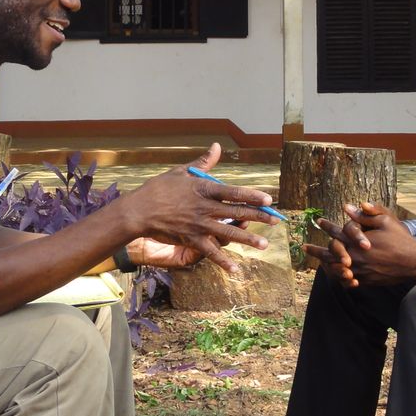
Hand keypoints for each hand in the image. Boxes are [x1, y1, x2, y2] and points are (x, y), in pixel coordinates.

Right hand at [110, 143, 272, 274]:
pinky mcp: (191, 239)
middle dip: (258, 217)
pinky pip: (210, 251)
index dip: (252, 196)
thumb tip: (217, 147)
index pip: (233, 192)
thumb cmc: (159, 189)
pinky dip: (223, 261)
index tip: (268, 199)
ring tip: (264, 244)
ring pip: (228, 233)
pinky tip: (235, 269)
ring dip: (248, 239)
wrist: (138, 211)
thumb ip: (203, 163)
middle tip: (276, 221)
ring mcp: (198, 225)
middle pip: (236, 212)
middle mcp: (204, 208)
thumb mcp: (180, 171)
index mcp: (203, 189)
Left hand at [307, 202, 415, 285]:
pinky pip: (346, 281)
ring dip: (324, 265)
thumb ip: (366, 214)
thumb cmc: (400, 240)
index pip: (336, 232)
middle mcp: (355, 257)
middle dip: (315, 250)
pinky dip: (338, 278)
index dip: (326, 225)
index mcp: (357, 242)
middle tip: (304, 247)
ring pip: (335, 269)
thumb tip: (348, 207)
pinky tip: (334, 275)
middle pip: (329, 254)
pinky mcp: (366, 281)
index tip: (317, 221)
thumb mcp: (386, 221)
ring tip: (316, 262)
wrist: (414, 262)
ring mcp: (359, 271)